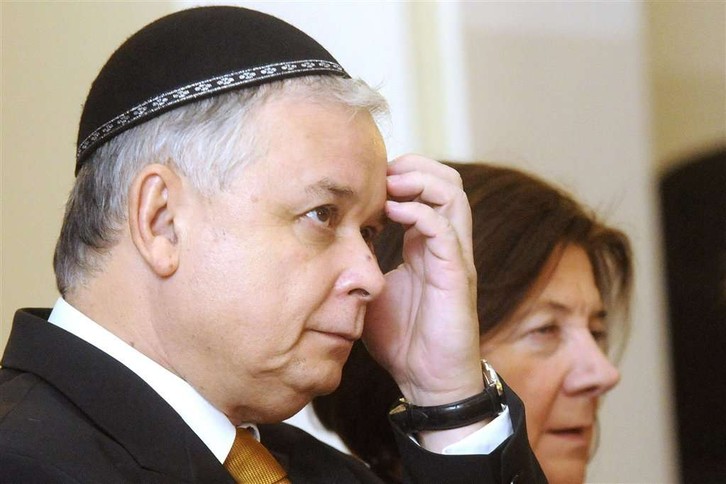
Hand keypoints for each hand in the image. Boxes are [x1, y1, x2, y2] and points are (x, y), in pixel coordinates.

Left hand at [364, 155, 483, 409]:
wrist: (427, 379)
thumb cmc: (401, 337)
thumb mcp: (370, 290)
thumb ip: (358, 263)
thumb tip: (325, 247)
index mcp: (424, 245)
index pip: (425, 190)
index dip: (400, 173)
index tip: (367, 176)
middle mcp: (444, 244)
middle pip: (447, 181)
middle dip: (415, 166)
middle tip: (382, 171)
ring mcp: (454, 257)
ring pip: (453, 195)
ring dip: (421, 180)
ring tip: (389, 182)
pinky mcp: (457, 275)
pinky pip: (445, 231)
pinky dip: (420, 213)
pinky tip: (394, 212)